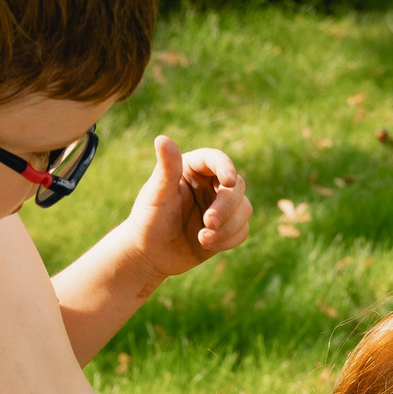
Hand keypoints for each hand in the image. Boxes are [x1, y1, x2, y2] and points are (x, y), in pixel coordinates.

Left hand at [130, 136, 251, 283]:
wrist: (150, 255)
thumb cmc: (148, 221)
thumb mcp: (156, 195)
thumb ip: (166, 168)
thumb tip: (162, 138)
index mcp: (192, 169)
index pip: (216, 159)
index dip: (226, 167)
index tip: (228, 181)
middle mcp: (210, 184)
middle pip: (237, 186)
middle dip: (227, 206)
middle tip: (209, 223)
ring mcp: (220, 206)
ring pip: (244, 209)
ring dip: (228, 226)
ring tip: (203, 239)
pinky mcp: (227, 228)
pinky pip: (243, 230)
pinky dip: (229, 239)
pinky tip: (207, 245)